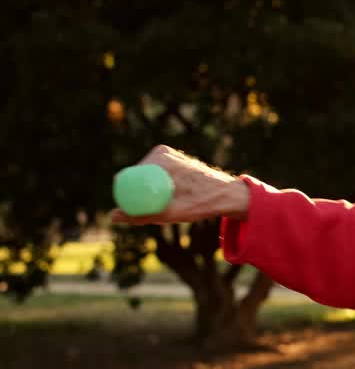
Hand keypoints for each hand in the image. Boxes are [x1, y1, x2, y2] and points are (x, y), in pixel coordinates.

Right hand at [110, 145, 249, 224]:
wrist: (228, 195)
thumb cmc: (203, 203)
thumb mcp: (170, 213)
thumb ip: (141, 215)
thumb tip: (112, 216)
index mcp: (161, 158)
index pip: (130, 177)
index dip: (127, 194)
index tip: (134, 210)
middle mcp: (163, 153)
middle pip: (137, 177)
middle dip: (139, 195)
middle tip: (155, 210)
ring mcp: (168, 155)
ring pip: (147, 178)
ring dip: (151, 192)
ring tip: (171, 203)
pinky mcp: (173, 161)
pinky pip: (156, 176)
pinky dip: (158, 188)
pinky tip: (172, 197)